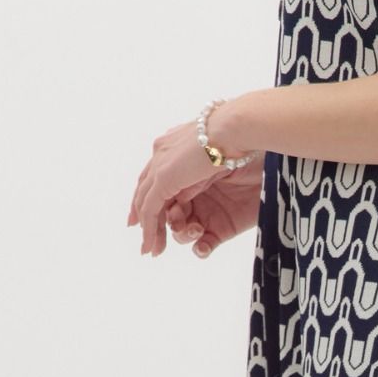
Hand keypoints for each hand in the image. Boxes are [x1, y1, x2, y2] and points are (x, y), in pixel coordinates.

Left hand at [127, 116, 255, 257]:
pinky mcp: (163, 179)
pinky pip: (151, 210)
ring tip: (150, 249)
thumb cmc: (239, 134)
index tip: (150, 208)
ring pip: (145, 202)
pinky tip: (153, 244)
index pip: (155, 171)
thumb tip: (201, 179)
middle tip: (138, 231)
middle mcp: (161, 152)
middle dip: (140, 211)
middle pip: (144, 187)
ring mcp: (160, 165)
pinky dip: (150, 229)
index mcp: (173, 143)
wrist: (237, 126)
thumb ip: (203, 166)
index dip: (150, 190)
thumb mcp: (217, 153)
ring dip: (147, 228)